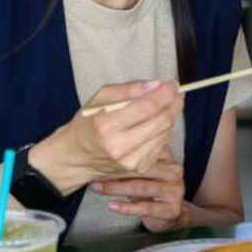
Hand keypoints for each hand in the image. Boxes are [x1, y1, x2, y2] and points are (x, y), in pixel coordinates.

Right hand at [37, 80, 182, 191]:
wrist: (75, 158)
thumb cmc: (86, 124)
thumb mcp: (99, 99)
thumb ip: (127, 89)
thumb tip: (156, 84)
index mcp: (106, 126)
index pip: (147, 107)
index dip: (165, 94)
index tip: (173, 83)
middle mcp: (120, 147)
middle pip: (161, 121)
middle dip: (173, 103)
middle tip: (176, 91)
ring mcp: (132, 161)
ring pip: (165, 133)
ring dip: (169, 116)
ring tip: (165, 105)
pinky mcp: (140, 168)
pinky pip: (161, 144)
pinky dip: (162, 130)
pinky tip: (155, 122)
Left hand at [92, 150, 186, 231]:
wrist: (169, 214)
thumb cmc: (150, 190)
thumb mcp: (141, 174)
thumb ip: (128, 165)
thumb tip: (99, 156)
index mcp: (167, 158)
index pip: (143, 153)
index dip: (120, 155)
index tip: (99, 156)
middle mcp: (174, 172)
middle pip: (142, 169)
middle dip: (115, 171)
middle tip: (94, 173)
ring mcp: (175, 191)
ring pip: (142, 187)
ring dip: (116, 188)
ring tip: (97, 188)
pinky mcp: (172, 209)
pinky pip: (145, 208)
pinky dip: (126, 207)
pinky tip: (112, 205)